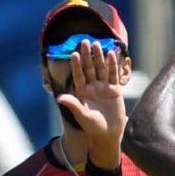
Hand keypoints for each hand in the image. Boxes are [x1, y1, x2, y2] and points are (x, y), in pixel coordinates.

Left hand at [56, 40, 126, 170]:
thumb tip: (59, 98)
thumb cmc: (93, 127)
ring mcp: (103, 87)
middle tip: (85, 41)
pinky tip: (111, 54)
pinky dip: (112, 65)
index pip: (78, 75)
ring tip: (98, 44)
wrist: (108, 134)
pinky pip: (113, 75)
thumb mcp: (82, 116)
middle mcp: (92, 87)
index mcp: (82, 92)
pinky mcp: (115, 90)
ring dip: (99, 57)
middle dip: (87, 56)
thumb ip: (73, 105)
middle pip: (89, 68)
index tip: (74, 53)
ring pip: (101, 69)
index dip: (76, 65)